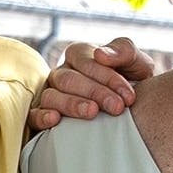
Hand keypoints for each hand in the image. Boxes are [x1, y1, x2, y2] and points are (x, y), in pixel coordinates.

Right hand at [28, 38, 154, 129]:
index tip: (128, 96)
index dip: (107, 77)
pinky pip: (34, 115)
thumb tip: (100, 54)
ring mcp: (50, 95)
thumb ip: (125, 51)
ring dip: (72, 104)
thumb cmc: (132, 85)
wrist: (136, 114)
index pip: (85, 60)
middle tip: (117, 107)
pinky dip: (42, 116)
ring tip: (92, 113)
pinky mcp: (42, 118)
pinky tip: (55, 120)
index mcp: (79, 55)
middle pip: (68, 78)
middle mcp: (61, 74)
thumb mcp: (137, 65)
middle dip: (94, 92)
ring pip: (51, 95)